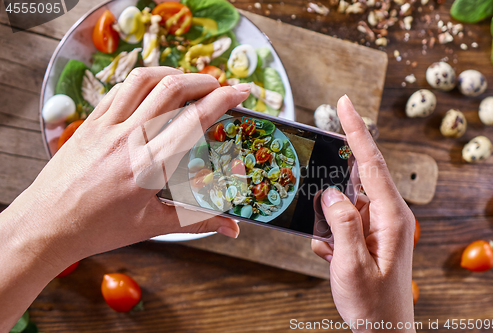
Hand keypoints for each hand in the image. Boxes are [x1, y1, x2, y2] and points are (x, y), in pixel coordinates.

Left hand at [3, 66, 249, 272]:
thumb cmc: (100, 228)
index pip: (195, 120)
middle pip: (171, 89)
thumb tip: (232, 228)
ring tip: (188, 82)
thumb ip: (197, 220)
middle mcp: (129, 139)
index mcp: (150, 166)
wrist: (48, 224)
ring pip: (143, 80)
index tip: (241, 91)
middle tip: (219, 86)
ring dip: (172, 73)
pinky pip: (118, 89)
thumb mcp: (153, 225)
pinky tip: (151, 90)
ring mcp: (106, 127)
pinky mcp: (89, 123)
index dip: (223, 99)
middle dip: (203, 80)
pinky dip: (142, 82)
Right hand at [311, 96, 415, 331]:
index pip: (371, 163)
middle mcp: (387, 215)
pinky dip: (329, 235)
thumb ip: (342, 224)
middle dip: (333, 176)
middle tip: (317, 181)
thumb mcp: (352, 265)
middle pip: (357, 178)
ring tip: (328, 244)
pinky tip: (329, 256)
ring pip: (345, 203)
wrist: (382, 332)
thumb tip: (331, 193)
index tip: (344, 104)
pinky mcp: (367, 236)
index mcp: (391, 217)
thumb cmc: (372, 304)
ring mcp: (377, 226)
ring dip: (328, 219)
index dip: (356, 131)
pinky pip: (342, 222)